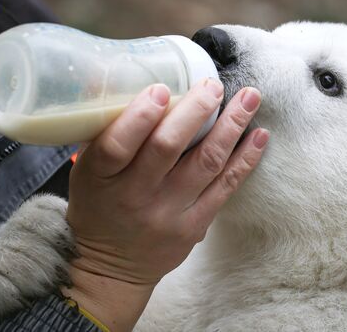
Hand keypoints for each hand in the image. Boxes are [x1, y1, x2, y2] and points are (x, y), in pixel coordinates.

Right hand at [61, 79, 267, 330]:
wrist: (112, 266)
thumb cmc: (99, 207)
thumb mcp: (86, 171)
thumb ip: (105, 132)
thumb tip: (126, 79)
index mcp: (100, 178)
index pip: (116, 145)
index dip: (139, 117)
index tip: (162, 89)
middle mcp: (135, 195)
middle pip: (167, 148)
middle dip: (195, 111)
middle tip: (214, 86)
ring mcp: (168, 212)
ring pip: (205, 163)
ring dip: (232, 126)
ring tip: (251, 97)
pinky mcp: (195, 225)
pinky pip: (226, 187)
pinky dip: (246, 159)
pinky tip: (260, 135)